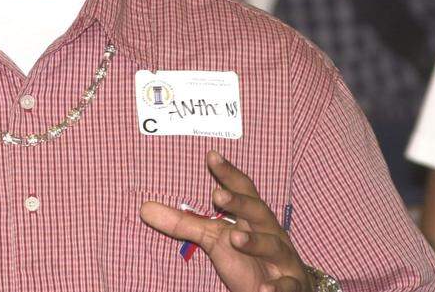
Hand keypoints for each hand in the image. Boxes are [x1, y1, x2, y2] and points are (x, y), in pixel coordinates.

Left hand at [140, 151, 310, 291]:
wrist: (286, 290)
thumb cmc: (249, 258)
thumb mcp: (215, 239)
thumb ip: (183, 224)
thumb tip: (144, 208)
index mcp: (253, 218)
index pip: (242, 191)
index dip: (228, 174)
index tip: (211, 155)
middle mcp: (271, 232)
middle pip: (258, 211)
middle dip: (240, 202)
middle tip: (217, 194)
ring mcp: (283, 259)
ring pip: (273, 245)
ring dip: (256, 242)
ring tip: (235, 238)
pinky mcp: (290, 285)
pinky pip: (286, 285)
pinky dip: (278, 287)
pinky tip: (265, 289)